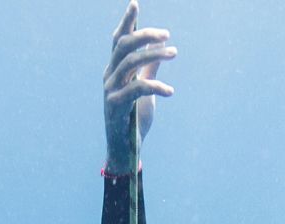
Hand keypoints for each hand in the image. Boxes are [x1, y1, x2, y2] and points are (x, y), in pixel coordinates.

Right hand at [104, 2, 176, 172]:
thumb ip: (150, 70)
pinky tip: (170, 90)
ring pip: (130, 62)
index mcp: (115, 70)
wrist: (126, 150)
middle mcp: (109, 76)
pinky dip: (156, 86)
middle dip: (145, 35)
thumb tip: (162, 51)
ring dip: (155, 55)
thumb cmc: (134, 119)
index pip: (118, 40)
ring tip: (174, 52)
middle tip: (167, 34)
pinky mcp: (115, 105)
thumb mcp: (145, 91)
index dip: (127, 22)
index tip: (135, 4)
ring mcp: (110, 90)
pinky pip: (136, 89)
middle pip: (124, 45)